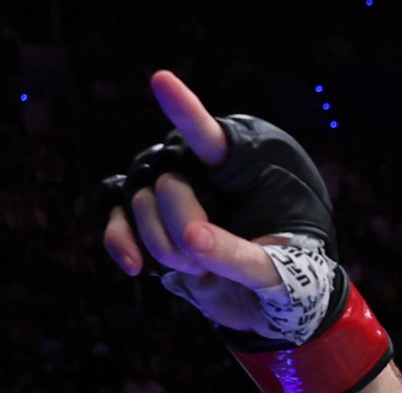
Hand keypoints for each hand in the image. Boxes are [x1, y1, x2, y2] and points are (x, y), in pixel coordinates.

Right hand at [102, 71, 290, 334]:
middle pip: (168, 184)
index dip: (185, 110)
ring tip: (197, 268)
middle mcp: (199, 176)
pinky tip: (134, 266)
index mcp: (239, 172)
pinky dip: (119, 240)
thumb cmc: (286, 276)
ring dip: (162, 247)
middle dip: (182, 228)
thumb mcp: (281, 271)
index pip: (209, 137)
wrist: (265, 303)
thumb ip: (241, 255)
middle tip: (207, 259)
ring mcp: (170, 199)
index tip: (162, 81)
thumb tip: (192, 237)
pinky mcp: (149, 224)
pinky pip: (115, 217)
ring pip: (140, 204)